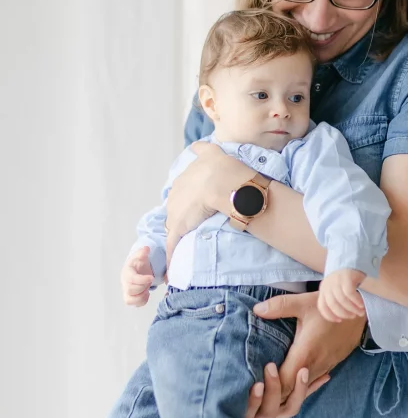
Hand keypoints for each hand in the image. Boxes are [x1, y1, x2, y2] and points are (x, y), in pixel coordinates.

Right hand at [121, 247, 153, 306]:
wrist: (135, 271)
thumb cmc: (138, 264)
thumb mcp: (140, 256)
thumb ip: (143, 253)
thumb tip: (146, 248)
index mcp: (127, 272)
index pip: (131, 278)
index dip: (142, 280)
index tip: (152, 278)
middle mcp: (124, 283)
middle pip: (130, 290)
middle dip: (142, 287)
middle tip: (149, 282)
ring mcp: (126, 291)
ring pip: (129, 299)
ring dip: (141, 296)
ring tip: (147, 289)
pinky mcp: (130, 297)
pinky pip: (134, 304)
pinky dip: (142, 301)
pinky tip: (146, 294)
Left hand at [165, 141, 253, 265]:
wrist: (226, 185)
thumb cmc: (227, 170)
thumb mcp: (214, 153)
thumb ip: (205, 150)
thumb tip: (198, 146)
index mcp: (186, 174)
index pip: (183, 189)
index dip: (190, 198)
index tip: (196, 204)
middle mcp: (177, 190)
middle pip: (176, 205)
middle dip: (182, 215)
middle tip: (193, 224)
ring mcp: (177, 208)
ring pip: (173, 224)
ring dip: (177, 235)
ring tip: (180, 248)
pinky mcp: (179, 226)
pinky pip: (173, 243)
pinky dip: (171, 257)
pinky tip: (170, 271)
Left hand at [245, 291, 365, 417]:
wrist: (362, 309)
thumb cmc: (331, 306)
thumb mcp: (304, 302)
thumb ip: (279, 306)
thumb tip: (256, 309)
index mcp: (306, 352)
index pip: (285, 381)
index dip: (271, 386)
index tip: (256, 383)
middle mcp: (316, 365)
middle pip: (293, 390)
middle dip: (276, 393)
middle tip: (258, 392)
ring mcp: (326, 366)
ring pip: (304, 387)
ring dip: (289, 389)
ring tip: (270, 389)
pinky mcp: (331, 364)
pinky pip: (313, 380)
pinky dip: (300, 383)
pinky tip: (291, 380)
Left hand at [318, 268, 365, 321]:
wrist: (352, 259)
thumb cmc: (345, 278)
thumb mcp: (336, 288)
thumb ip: (336, 300)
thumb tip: (343, 315)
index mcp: (323, 289)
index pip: (322, 306)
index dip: (329, 316)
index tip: (339, 320)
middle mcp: (327, 285)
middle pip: (332, 304)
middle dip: (344, 313)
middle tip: (353, 316)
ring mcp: (336, 280)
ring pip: (342, 300)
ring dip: (352, 309)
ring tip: (360, 312)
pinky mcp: (346, 277)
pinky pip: (350, 293)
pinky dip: (356, 301)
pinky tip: (361, 305)